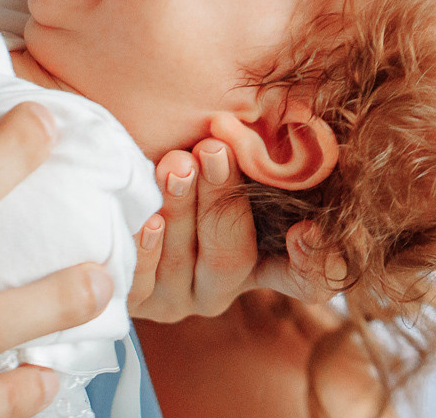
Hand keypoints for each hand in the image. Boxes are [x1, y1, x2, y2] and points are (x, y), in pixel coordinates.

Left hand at [128, 139, 335, 321]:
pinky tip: (147, 216)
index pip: (306, 276)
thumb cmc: (190, 154)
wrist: (119, 173)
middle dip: (222, 197)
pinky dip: (146, 247)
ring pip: (184, 261)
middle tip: (213, 149)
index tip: (303, 229)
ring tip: (176, 164)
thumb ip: (257, 151)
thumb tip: (264, 135)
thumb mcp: (232, 153)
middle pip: (232, 256)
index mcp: (261, 257)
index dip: (315, 261)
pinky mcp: (136, 300)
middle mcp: (221, 284)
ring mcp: (177, 296)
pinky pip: (142, 282)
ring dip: (181, 208)